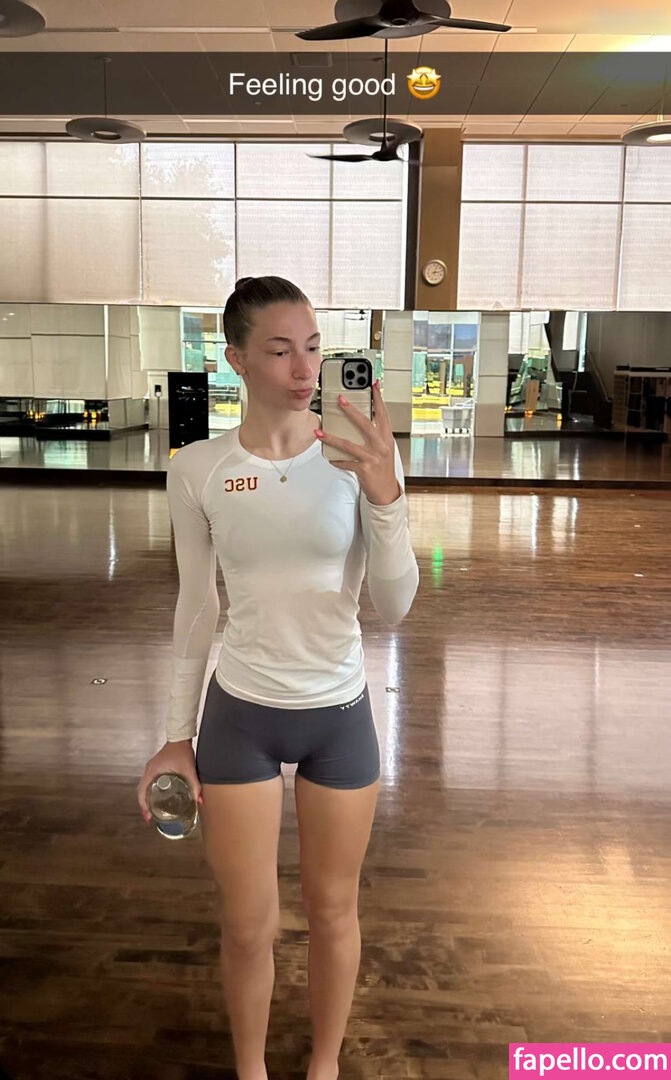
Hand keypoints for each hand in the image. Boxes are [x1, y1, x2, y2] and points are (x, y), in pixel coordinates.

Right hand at [137, 741, 202, 824]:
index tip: (147, 816)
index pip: (142, 791)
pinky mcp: (156, 767)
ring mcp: (151, 768)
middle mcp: (149, 770)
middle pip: (142, 791)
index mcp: (152, 771)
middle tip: (150, 818)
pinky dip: (150, 791)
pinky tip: (157, 797)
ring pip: (145, 787)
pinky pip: (149, 782)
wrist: (180, 737)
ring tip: (152, 810)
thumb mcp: (188, 770)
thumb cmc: (181, 750)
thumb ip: (195, 785)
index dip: (143, 805)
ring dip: (146, 798)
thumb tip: (200, 800)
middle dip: (144, 805)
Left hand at [314, 379, 401, 505]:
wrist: (386, 491)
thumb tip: (357, 418)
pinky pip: (345, 462)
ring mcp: (372, 458)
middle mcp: (381, 446)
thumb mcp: (383, 448)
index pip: (383, 414)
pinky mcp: (364, 470)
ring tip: (320, 432)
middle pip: (365, 424)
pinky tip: (329, 456)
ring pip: (349, 444)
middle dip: (351, 410)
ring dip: (332, 437)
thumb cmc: (383, 468)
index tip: (374, 384)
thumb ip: (374, 434)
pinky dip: (336, 459)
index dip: (378, 399)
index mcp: (386, 437)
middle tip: (340, 399)